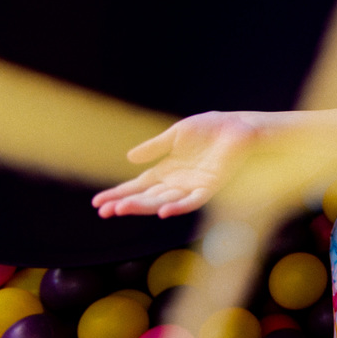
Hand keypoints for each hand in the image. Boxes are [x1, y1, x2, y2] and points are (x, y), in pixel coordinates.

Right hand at [92, 111, 257, 218]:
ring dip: (143, 206)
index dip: (119, 194)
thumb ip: (155, 147)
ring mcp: (193, 186)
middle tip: (104, 211)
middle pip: (147, 197)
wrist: (238, 126)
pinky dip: (178, 206)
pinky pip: (192, 201)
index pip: (138, 186)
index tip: (98, 203)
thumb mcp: (177, 135)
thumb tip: (129, 158)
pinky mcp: (210, 187)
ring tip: (121, 209)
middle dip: (125, 203)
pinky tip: (163, 212)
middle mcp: (177, 182)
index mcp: (167, 169)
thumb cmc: (211, 128)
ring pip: (163, 201)